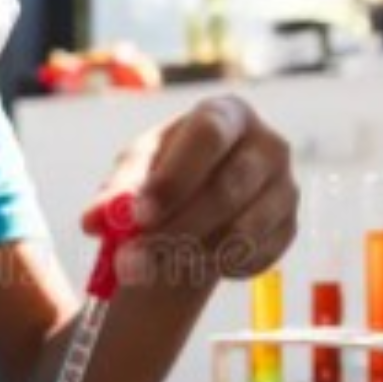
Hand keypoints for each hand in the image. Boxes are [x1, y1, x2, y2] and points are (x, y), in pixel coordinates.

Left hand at [82, 95, 298, 283]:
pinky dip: (217, 267)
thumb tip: (93, 222)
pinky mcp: (290, 227)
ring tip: (152, 267)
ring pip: (242, 231)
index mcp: (225, 114)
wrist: (197, 202)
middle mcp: (267, 144)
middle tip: (130, 264)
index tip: (138, 217)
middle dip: (175, 230)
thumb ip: (115, 195)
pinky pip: (254, 257)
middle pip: (228, 188)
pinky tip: (192, 261)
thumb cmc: (164, 175)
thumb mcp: (135, 175)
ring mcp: (285, 187)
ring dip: (191, 257)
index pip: (208, 137)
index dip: (174, 179)